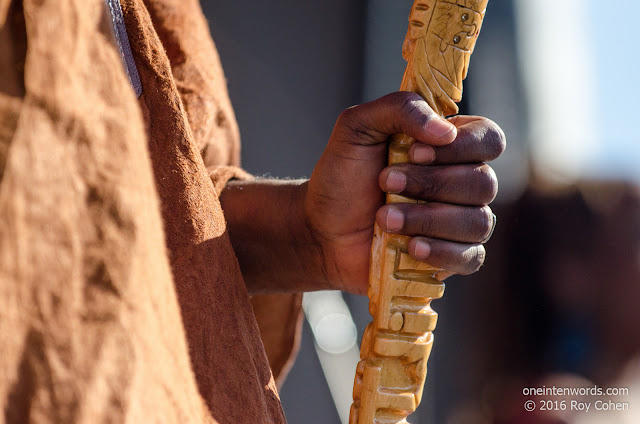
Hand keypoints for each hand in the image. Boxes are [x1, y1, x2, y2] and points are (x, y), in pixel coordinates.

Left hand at [305, 92, 504, 293]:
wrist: (320, 228)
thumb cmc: (342, 177)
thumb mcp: (357, 128)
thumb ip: (399, 108)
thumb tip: (445, 130)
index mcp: (448, 147)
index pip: (488, 139)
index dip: (460, 147)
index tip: (414, 152)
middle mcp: (462, 183)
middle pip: (483, 182)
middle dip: (431, 184)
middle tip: (385, 183)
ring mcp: (459, 223)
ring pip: (477, 222)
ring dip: (428, 218)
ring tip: (385, 219)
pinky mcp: (450, 259)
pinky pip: (470, 258)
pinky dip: (441, 252)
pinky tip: (412, 247)